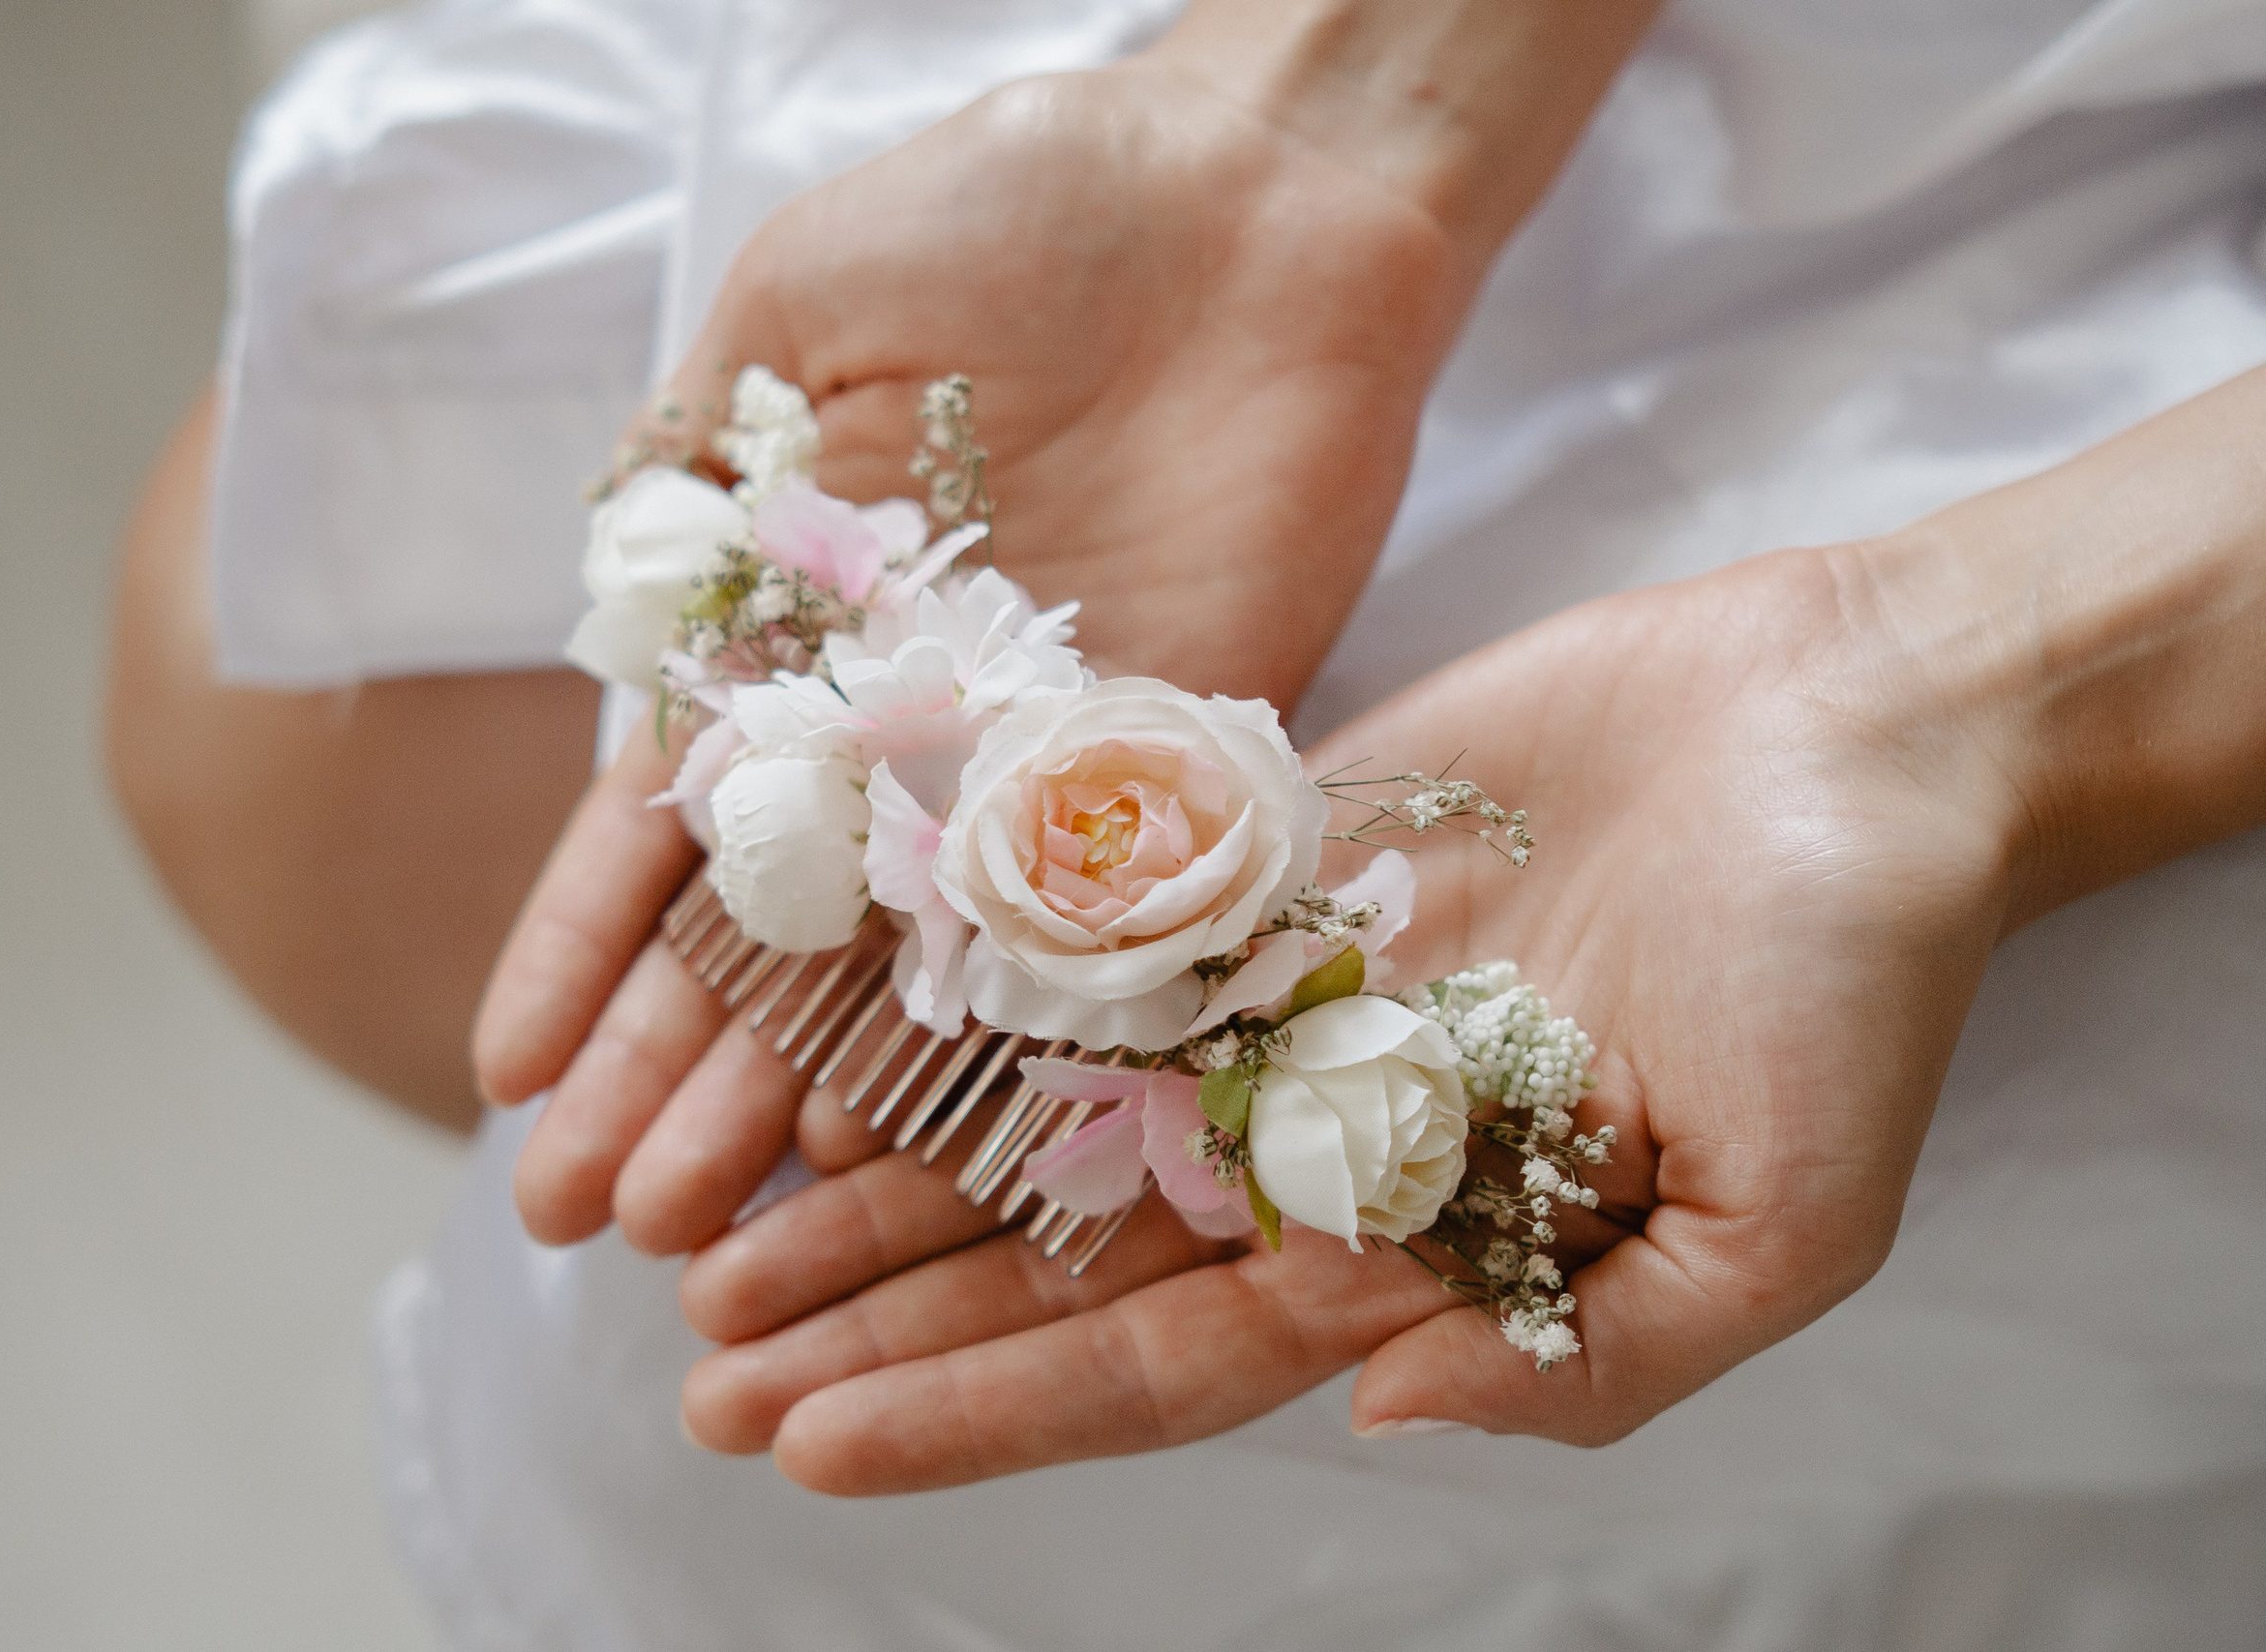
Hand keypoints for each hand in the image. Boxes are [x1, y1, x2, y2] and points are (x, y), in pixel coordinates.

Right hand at [473, 2, 1659, 1248]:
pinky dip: (995, 1044)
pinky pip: (1077, 936)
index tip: (510, 1080)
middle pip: (764, 936)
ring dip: (799, 1100)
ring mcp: (1030, 767)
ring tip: (712, 1231)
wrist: (1254, 196)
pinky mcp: (1171, 773)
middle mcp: (897, 730)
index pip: (664, 826)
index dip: (585, 954)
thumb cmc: (1010, 209)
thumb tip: (613, 653)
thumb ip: (697, 485)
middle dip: (668, 1076)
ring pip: (899, 971)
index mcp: (789, 634)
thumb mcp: (790, 314)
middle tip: (588, 1219)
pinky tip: (904, 1149)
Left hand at [672, 363, 2265, 1490]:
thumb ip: (1592, 1356)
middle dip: (876, 1316)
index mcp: (1404, 1244)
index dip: (979, 1409)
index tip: (811, 1446)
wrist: (1858, 727)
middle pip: (1046, 1250)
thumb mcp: (1783, 1224)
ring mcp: (1263, 983)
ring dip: (868, 1169)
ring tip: (703, 1230)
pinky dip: (942, 976)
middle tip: (703, 1367)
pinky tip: (808, 1024)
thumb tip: (1386, 1413)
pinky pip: (1065, 920)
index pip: (1151, 1362)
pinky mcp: (1252, 843)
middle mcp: (1303, 1130)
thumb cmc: (1850, 978)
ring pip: (1025, 1100)